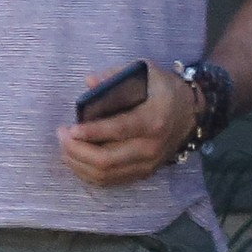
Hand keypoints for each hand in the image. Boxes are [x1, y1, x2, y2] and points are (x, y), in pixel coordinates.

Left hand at [57, 61, 195, 186]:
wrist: (191, 112)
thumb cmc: (163, 88)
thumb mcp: (145, 71)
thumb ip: (116, 75)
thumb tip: (90, 82)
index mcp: (152, 120)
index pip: (118, 130)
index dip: (92, 132)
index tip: (70, 129)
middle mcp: (150, 147)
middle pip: (107, 159)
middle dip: (77, 150)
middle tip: (61, 135)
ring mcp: (147, 164)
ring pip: (106, 174)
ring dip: (79, 163)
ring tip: (64, 146)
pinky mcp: (143, 173)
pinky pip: (111, 181)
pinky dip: (89, 173)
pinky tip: (76, 159)